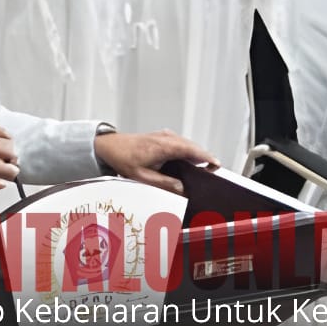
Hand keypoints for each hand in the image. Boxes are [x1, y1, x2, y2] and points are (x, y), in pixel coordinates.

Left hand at [94, 128, 218, 193]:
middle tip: (212, 171)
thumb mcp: (142, 177)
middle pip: (192, 147)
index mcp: (164, 146)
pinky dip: (187, 151)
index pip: (191, 150)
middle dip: (204, 157)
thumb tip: (182, 189)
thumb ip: (164, 183)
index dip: (206, 157)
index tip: (216, 165)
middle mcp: (167, 138)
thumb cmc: (123, 158)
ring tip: (204, 168)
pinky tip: (187, 161)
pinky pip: (180, 143)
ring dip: (196, 154)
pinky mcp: (162, 137)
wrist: (110, 146)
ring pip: (187, 144)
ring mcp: (165, 135)